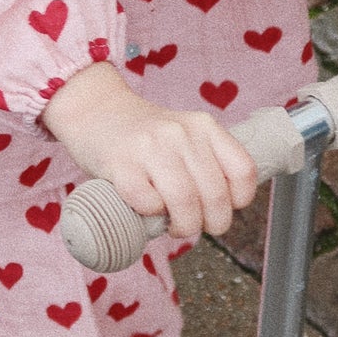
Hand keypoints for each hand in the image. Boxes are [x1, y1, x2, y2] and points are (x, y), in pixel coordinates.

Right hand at [44, 62, 257, 238]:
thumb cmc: (142, 134)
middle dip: (211, 224)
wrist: (94, 110)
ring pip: (185, 204)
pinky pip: (149, 205)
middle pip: (215, 196)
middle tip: (195, 225)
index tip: (224, 207)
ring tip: (173, 225)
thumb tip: (223, 209)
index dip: (239, 201)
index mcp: (204, 126)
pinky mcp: (121, 165)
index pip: (243, 171)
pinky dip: (151, 215)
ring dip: (183, 226)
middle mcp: (181, 134)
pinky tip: (144, 207)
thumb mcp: (184, 134)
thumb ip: (205, 162)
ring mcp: (151, 148)